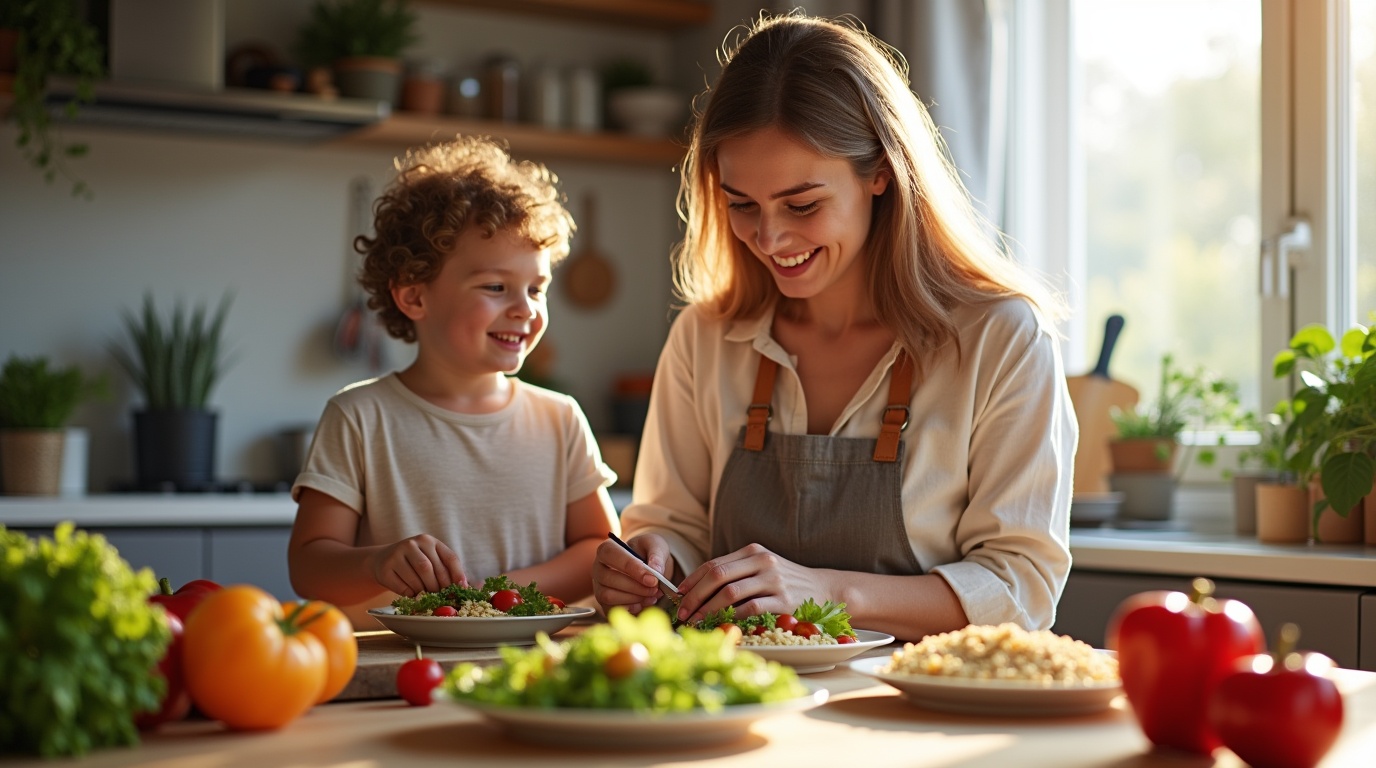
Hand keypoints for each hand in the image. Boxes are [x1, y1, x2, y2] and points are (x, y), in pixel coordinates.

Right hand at [370, 534, 465, 596]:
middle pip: (431, 569)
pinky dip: (411, 595)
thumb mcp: (430, 558)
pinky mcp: (385, 568)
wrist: (382, 559)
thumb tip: (466, 587)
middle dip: (439, 587)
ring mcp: (396, 555)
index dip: (458, 574)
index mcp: (428, 541)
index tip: (463, 588)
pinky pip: (403, 588)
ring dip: (424, 592)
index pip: (449, 557)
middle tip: (441, 597)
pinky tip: (412, 594)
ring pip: (417, 579)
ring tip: (426, 595)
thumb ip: (445, 569)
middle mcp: (412, 544)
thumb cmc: (413, 562)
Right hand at [592, 533, 670, 612]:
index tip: (651, 579)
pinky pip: (612, 610)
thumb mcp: (656, 546)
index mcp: (607, 549)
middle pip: (608, 578)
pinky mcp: (605, 604)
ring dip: (634, 598)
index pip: (610, 554)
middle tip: (655, 589)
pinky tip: (645, 602)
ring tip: (652, 595)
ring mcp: (599, 587)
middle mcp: (599, 568)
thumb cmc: (648, 552)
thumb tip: (656, 571)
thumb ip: (656, 557)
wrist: (647, 567)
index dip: (630, 566)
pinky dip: (631, 608)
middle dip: (635, 587)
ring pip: (609, 596)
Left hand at [675, 543, 828, 623]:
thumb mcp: (762, 568)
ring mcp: (773, 580)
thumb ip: (736, 573)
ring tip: (696, 621)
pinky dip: (731, 618)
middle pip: (717, 576)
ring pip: (730, 593)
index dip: (692, 581)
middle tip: (682, 612)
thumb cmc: (786, 581)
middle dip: (695, 595)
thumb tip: (697, 590)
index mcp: (753, 551)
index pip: (714, 564)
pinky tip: (720, 625)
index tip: (678, 596)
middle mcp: (762, 562)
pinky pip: (749, 609)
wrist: (824, 589)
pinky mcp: (783, 601)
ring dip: (708, 609)